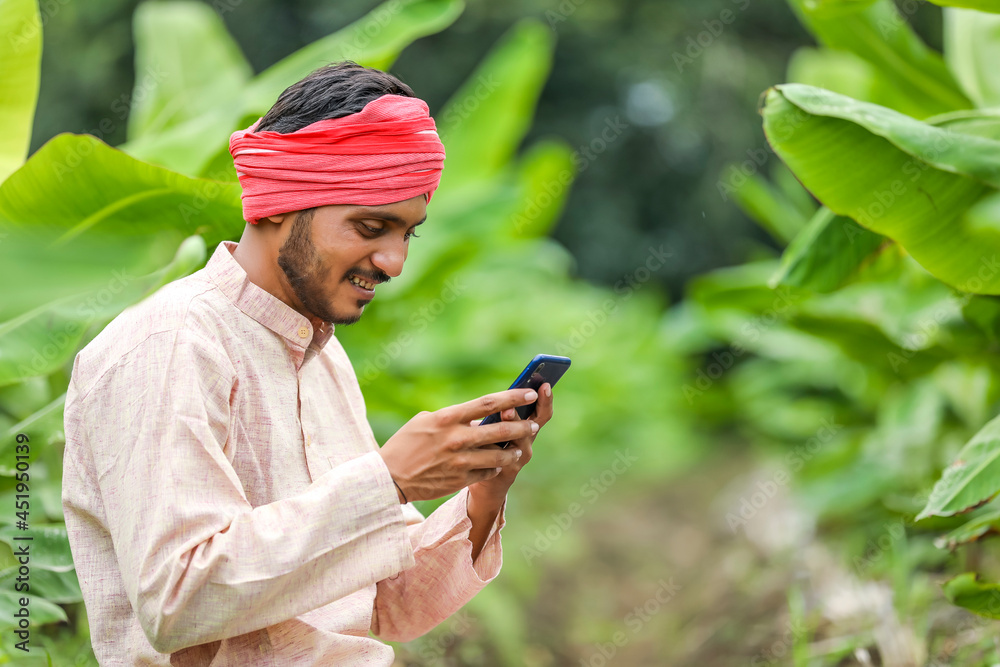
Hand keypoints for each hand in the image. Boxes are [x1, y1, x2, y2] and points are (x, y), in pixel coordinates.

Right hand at [378, 388, 540, 501]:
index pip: (488, 403)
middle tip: (533, 424)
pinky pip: (487, 471)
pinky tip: (496, 463)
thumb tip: (475, 416)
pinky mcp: (460, 479)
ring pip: (499, 454)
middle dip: (522, 426)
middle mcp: (456, 438)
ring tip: (519, 448)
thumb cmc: (405, 444)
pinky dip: (494, 466)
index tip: (529, 393)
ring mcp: (460, 461)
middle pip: (500, 429)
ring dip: (513, 450)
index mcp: (448, 418)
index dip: (512, 397)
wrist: (389, 477)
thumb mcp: (425, 421)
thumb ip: (452, 417)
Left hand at [468, 382, 553, 503]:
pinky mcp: (509, 470)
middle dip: (535, 407)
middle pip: (537, 422)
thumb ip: (496, 413)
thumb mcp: (493, 425)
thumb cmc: (488, 446)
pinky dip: (495, 445)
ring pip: (521, 438)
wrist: (486, 481)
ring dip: (514, 424)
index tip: (545, 383)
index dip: (545, 398)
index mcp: (526, 426)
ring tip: (506, 412)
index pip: (541, 410)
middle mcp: (528, 440)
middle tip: (528, 395)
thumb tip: (498, 397)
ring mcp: (521, 456)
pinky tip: (486, 438)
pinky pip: (505, 455)